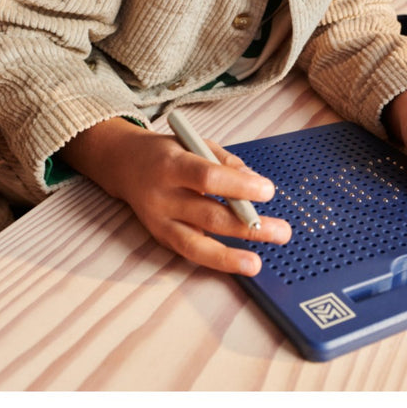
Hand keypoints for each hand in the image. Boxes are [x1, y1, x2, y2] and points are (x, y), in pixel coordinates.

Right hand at [61, 118, 290, 274]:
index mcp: (173, 164)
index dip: (239, 186)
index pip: (208, 177)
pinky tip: (237, 263)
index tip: (268, 191)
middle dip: (248, 226)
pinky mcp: (159, 237)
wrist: (125, 165)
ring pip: (195, 244)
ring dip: (230, 257)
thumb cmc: (169, 153)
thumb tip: (256, 183)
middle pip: (208, 214)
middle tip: (281, 232)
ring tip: (256, 264)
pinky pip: (190, 252)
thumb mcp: (196, 143)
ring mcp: (159, 220)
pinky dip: (215, 259)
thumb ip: (226, 162)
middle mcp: (163, 195)